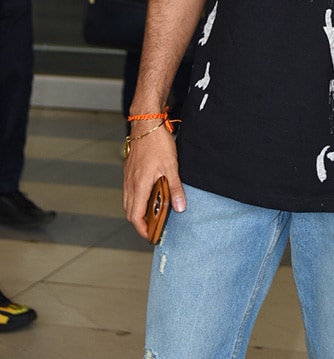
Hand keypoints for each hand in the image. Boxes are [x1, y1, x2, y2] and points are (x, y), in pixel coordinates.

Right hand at [123, 124, 185, 239]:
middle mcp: (130, 183)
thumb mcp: (171, 166)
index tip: (152, 235)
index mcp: (139, 185)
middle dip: (140, 223)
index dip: (143, 229)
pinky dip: (136, 199)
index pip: (136, 216)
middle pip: (130, 212)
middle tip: (154, 227)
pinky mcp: (129, 170)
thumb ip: (175, 188)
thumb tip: (180, 207)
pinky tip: (149, 194)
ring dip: (137, 211)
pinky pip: (129, 191)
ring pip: (128, 202)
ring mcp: (128, 177)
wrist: (146, 123)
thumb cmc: (157, 142)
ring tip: (153, 213)